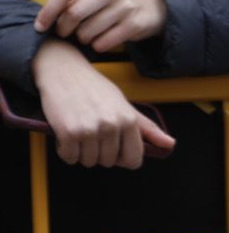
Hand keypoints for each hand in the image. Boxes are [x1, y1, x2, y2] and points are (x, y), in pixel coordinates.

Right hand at [32, 38, 174, 167]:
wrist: (62, 70)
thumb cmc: (93, 87)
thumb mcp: (123, 104)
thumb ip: (146, 127)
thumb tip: (169, 144)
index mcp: (128, 120)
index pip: (133, 160)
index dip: (121, 158)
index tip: (112, 150)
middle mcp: (111, 126)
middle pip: (108, 162)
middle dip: (98, 154)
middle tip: (91, 135)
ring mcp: (89, 130)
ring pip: (88, 161)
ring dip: (81, 153)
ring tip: (78, 134)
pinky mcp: (68, 132)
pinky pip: (69, 157)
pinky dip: (65, 151)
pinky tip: (66, 136)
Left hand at [34, 0, 166, 53]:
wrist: (152, 4)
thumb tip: (45, 19)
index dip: (48, 10)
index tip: (40, 26)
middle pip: (74, 13)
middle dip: (63, 28)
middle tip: (63, 33)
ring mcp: (126, 6)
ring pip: (88, 31)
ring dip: (81, 38)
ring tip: (85, 35)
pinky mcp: (135, 24)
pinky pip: (104, 42)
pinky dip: (96, 45)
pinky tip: (99, 40)